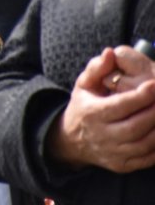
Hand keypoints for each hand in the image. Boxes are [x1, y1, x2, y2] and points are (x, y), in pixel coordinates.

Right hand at [46, 48, 154, 171]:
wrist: (72, 139)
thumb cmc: (83, 106)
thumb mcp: (84, 85)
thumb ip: (98, 68)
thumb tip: (110, 53)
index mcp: (91, 113)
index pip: (120, 106)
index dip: (140, 96)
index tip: (154, 85)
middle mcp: (101, 135)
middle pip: (135, 126)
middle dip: (154, 113)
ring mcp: (112, 153)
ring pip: (143, 144)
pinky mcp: (121, 165)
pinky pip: (146, 158)